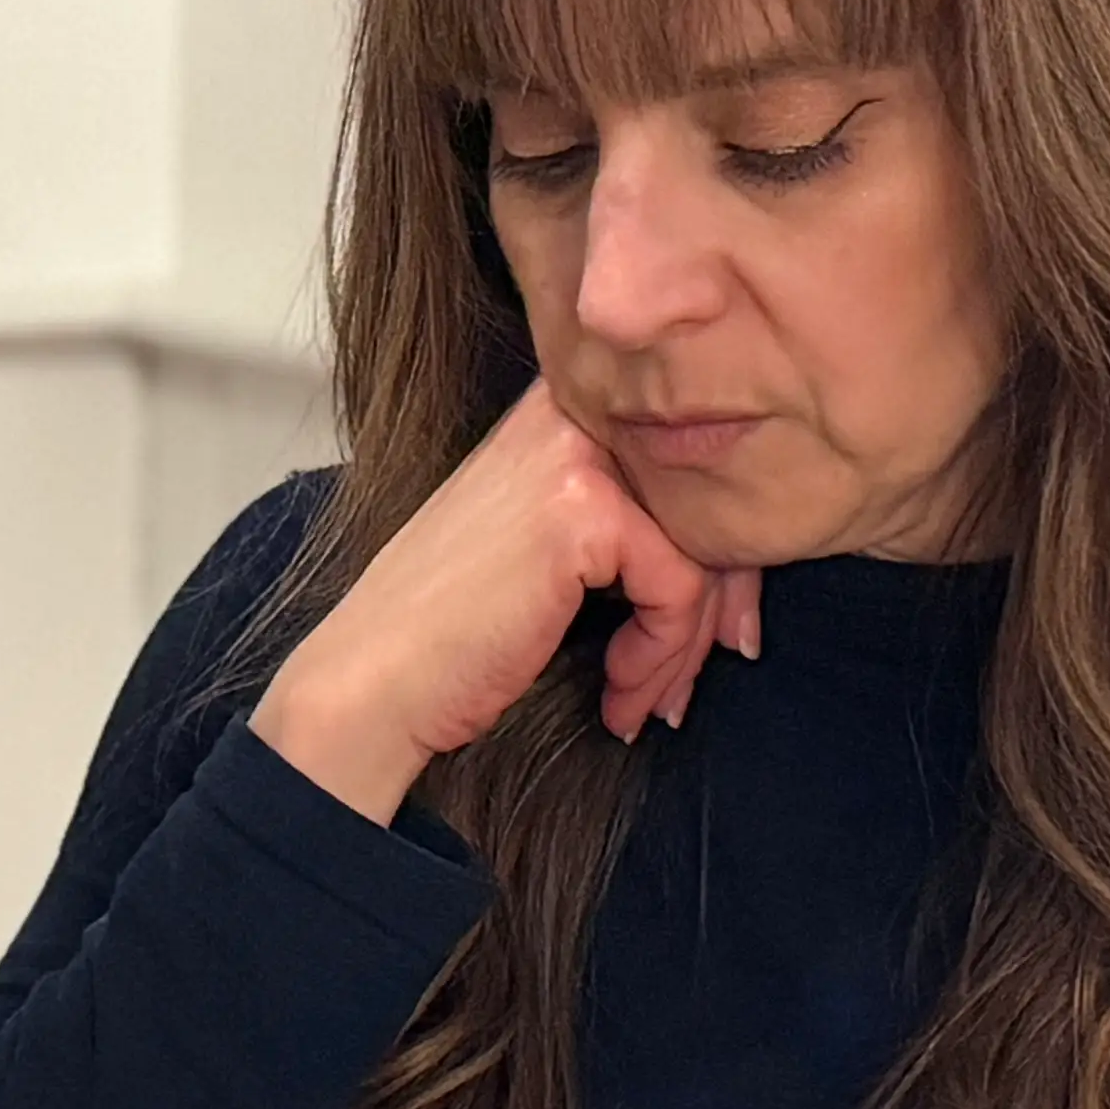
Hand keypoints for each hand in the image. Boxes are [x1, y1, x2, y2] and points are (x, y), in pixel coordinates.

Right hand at [249, 381, 762, 822]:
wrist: (372, 682)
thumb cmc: (450, 632)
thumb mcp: (544, 547)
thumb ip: (622, 517)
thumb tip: (737, 558)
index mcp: (561, 409)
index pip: (687, 460)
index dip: (720, 549)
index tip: (716, 629)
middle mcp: (570, 412)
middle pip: (709, 495)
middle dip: (723, 599)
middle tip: (710, 667)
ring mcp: (574, 456)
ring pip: (704, 544)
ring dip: (687, 643)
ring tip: (649, 699)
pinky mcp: (582, 512)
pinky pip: (679, 585)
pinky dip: (660, 654)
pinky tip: (619, 693)